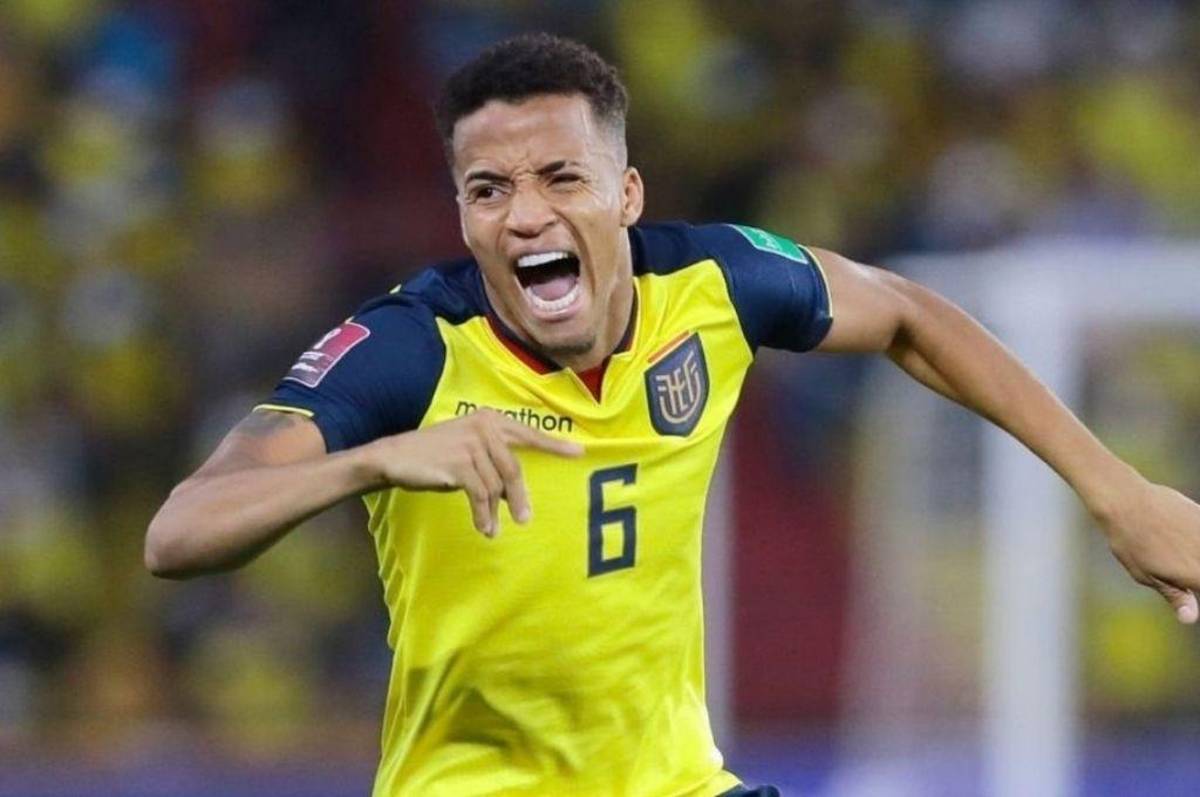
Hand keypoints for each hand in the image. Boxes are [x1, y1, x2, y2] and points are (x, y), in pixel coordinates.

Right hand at [364, 409, 582, 536]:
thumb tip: (516, 495)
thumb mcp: (469, 455)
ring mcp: (472, 442)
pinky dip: (483, 514)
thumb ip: (494, 465)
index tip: (579, 453)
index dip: (554, 445)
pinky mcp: (460, 462)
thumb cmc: (434, 457)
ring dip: (494, 511)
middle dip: (520, 497)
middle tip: (525, 519)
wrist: (395, 458)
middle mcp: (484, 426)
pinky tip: (484, 527)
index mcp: (490, 419)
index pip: (528, 433)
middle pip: (513, 468)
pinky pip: (481, 495)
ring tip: (491, 528)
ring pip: (496, 485)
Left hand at [1099, 479, 1199, 623]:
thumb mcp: (1147, 575)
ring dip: (1194, 556)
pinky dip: (1195, 540)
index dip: (1194, 585)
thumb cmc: (1130, 542)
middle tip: (1175, 570)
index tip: (1186, 584)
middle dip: (1194, 573)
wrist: (1126, 501)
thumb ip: (1176, 596)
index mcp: (1196, 575)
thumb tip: (1190, 619)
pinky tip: (1182, 539)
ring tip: (1170, 553)